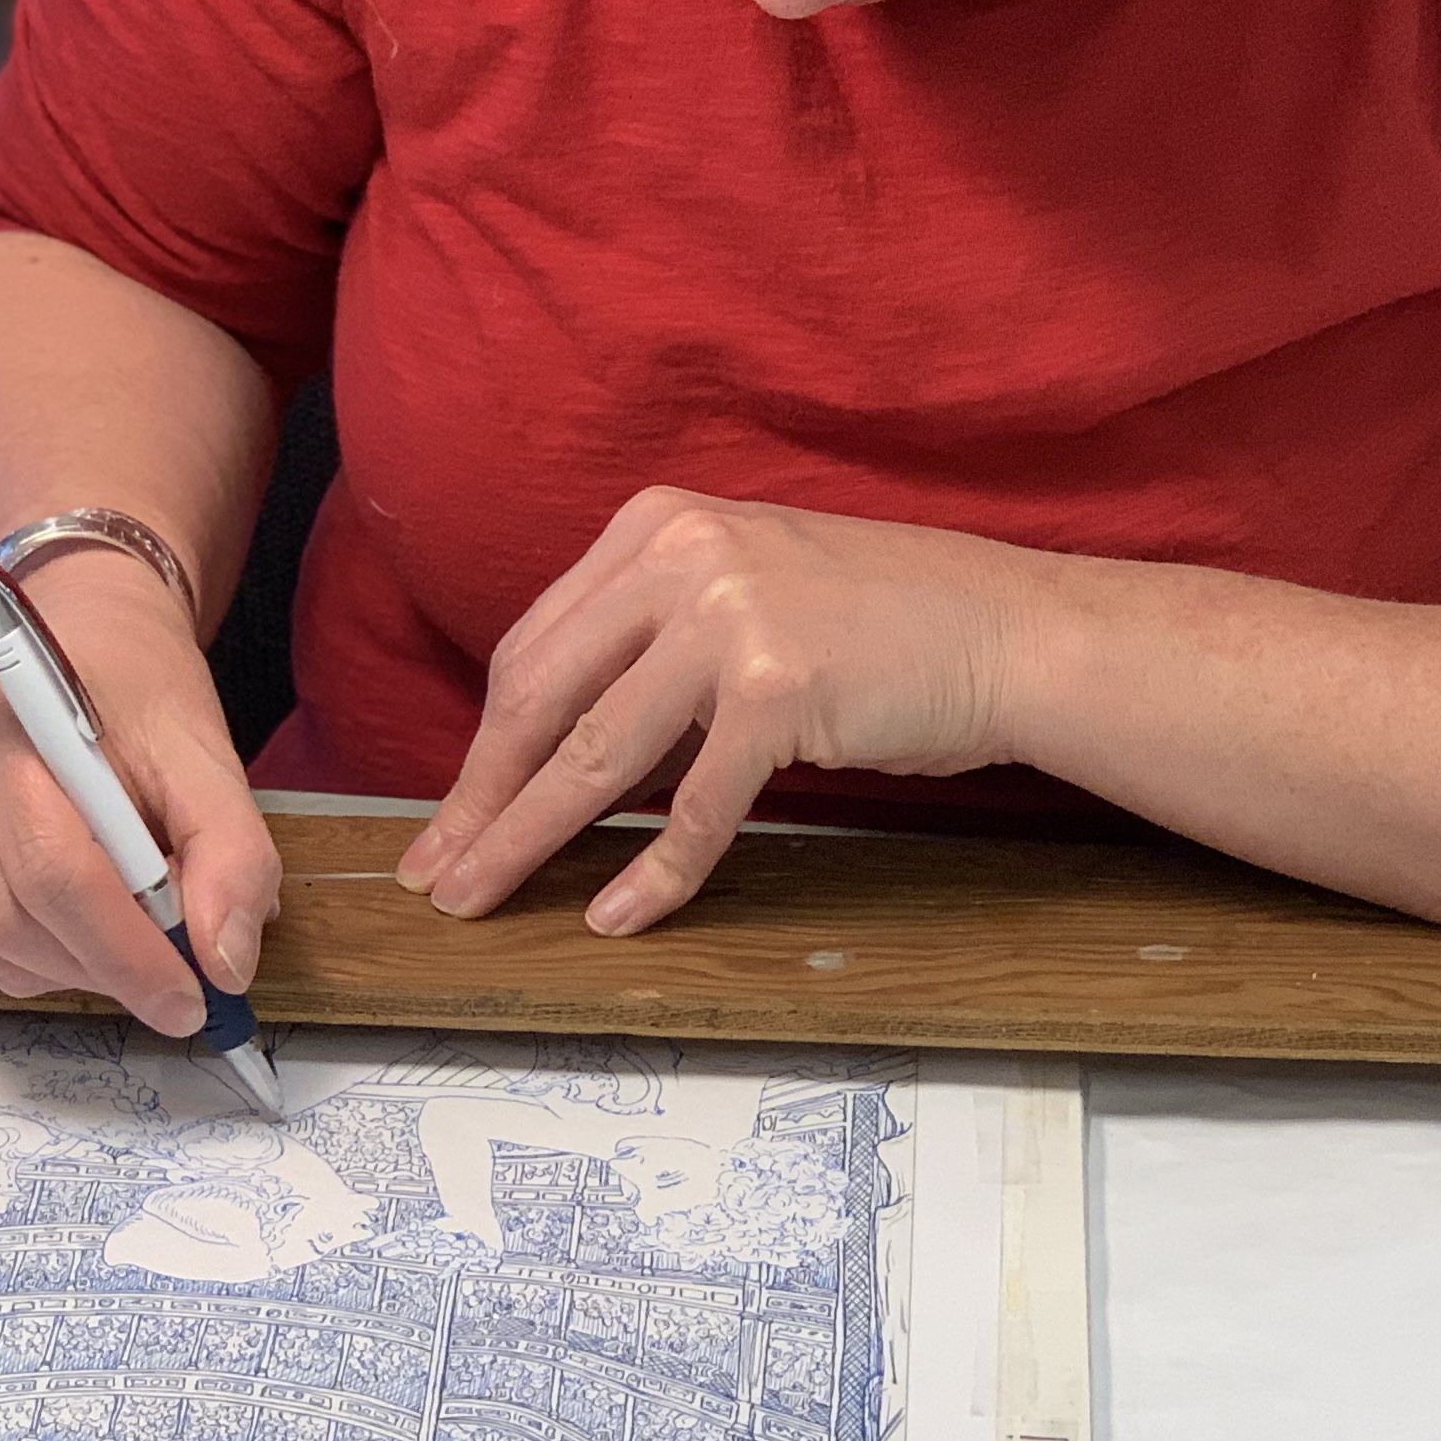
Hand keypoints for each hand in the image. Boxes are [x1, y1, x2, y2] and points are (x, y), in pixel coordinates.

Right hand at [0, 550, 280, 1034]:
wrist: (79, 627)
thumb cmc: (139, 685)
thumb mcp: (208, 753)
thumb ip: (232, 854)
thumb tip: (223, 964)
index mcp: (6, 712)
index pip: (57, 867)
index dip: (127, 951)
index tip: (192, 999)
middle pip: (16, 914)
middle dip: (109, 968)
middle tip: (180, 987)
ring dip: (78, 966)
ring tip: (139, 936)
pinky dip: (43, 951)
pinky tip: (88, 914)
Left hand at [395, 488, 1038, 933]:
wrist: (1007, 631)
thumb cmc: (881, 624)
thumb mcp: (746, 588)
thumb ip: (652, 634)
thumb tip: (556, 741)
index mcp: (657, 525)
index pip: (536, 647)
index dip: (484, 742)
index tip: (450, 809)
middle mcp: (682, 557)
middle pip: (541, 698)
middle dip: (478, 799)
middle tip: (434, 874)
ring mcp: (729, 619)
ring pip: (594, 756)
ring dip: (526, 841)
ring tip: (480, 899)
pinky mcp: (776, 690)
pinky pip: (694, 807)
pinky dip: (654, 874)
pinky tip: (618, 916)